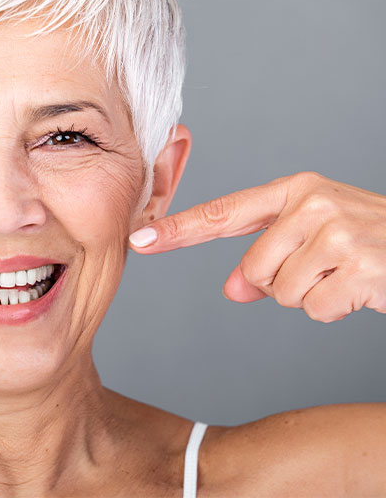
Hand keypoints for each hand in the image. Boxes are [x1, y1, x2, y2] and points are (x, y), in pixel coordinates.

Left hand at [129, 171, 385, 321]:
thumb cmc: (371, 241)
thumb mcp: (315, 239)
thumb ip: (267, 256)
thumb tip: (233, 290)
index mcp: (296, 190)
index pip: (223, 213)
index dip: (177, 230)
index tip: (138, 240)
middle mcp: (313, 202)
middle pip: (253, 270)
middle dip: (281, 284)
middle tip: (325, 269)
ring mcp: (338, 231)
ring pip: (281, 293)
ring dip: (312, 297)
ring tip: (346, 274)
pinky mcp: (361, 264)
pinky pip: (315, 308)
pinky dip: (335, 309)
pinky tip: (361, 288)